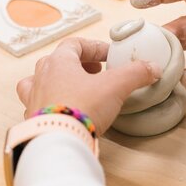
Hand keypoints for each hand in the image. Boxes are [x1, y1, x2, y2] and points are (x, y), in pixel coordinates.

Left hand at [16, 38, 161, 135]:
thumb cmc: (81, 108)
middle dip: (78, 64)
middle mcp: (41, 77)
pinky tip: (63, 111)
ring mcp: (34, 98)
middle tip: (96, 73)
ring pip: (41, 81)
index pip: (75, 44)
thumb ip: (135, 73)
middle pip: (57, 61)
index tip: (109, 56)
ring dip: (59, 81)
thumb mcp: (116, 86)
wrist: (58, 141)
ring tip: (76, 89)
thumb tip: (152, 68)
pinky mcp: (33, 119)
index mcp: (58, 62)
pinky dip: (51, 104)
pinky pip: (38, 105)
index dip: (94, 48)